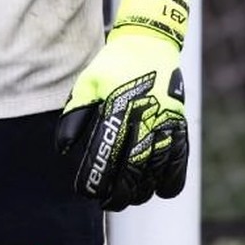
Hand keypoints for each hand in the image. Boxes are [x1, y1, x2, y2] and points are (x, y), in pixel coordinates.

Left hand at [56, 0, 187, 210]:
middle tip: (106, 202)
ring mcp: (166, 122)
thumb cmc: (114, 65)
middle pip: (131, 170)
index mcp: (117, 107)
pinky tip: (156, 189)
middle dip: (117, 194)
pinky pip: (179, 163)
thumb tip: (63, 150)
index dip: (95, 179)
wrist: (150, 42)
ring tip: (127, 197)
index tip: (86, 191)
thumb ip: (75, 116)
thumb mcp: (88, 83)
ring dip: (140, 192)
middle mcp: (144, 117)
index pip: (104, 154)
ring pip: (155, 172)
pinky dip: (169, 182)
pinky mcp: (180, 125)